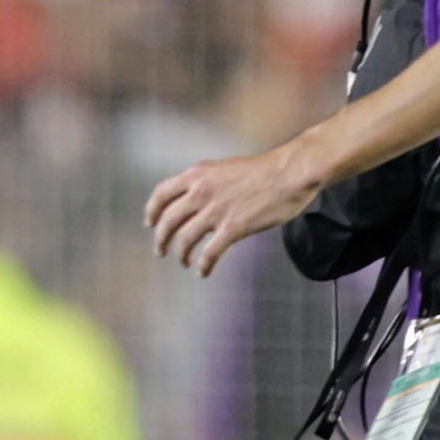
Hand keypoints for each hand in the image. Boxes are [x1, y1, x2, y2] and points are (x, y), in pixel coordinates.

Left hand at [145, 141, 325, 276]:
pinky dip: (203, 265)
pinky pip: (210, 252)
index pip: (162, 193)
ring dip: (181, 254)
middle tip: (161, 250)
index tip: (149, 223)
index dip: (152, 211)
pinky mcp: (233, 227)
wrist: (289, 173)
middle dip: (161, 239)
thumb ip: (207, 182)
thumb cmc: (265, 170)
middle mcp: (201, 191)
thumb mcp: (225, 168)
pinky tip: (203, 271)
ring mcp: (216, 210)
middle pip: (168, 220)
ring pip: (185, 239)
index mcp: (198, 174)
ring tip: (183, 262)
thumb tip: (196, 200)